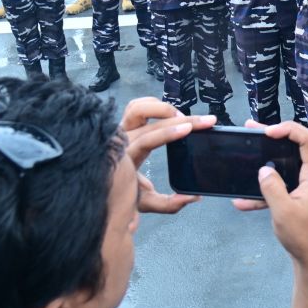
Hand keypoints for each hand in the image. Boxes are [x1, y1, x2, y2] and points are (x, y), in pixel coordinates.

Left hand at [120, 97, 213, 213]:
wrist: (103, 185)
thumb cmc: (124, 193)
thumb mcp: (145, 202)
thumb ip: (168, 203)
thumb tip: (193, 197)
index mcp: (127, 158)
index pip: (147, 139)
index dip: (169, 132)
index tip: (188, 130)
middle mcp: (122, 141)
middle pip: (150, 120)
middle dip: (181, 118)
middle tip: (204, 121)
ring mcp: (121, 130)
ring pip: (138, 106)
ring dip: (163, 108)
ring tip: (183, 117)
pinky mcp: (124, 124)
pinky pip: (136, 106)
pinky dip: (153, 104)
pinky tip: (169, 112)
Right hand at [232, 120, 307, 271]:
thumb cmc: (303, 236)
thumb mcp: (283, 211)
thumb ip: (272, 187)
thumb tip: (264, 170)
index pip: (307, 140)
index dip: (288, 130)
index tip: (268, 132)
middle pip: (296, 148)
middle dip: (274, 140)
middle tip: (253, 131)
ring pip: (288, 166)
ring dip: (267, 163)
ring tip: (247, 153)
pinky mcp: (304, 195)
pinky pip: (285, 184)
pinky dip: (267, 190)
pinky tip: (243, 200)